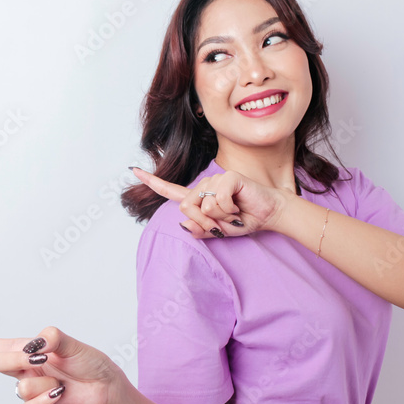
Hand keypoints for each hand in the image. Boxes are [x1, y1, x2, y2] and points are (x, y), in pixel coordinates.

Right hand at [0, 327, 122, 403]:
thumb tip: (36, 344)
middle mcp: (23, 370)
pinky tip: (60, 396)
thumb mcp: (72, 344)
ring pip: (19, 386)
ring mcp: (29, 391)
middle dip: (19, 359)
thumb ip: (53, 337)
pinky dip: (45, 400)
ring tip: (61, 382)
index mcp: (27, 350)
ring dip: (43, 382)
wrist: (106, 388)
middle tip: (43, 359)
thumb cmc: (90, 363)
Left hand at [131, 166, 293, 237]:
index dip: (152, 182)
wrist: (269, 214)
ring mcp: (216, 179)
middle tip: (223, 223)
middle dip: (204, 222)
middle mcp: (204, 186)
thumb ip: (200, 230)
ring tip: (234, 213)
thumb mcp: (218, 232)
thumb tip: (183, 225)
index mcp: (199, 198)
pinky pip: (217, 199)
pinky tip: (239, 206)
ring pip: (202, 205)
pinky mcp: (228, 177)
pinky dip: (229, 210)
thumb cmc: (244, 221)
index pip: (171, 190)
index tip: (134, 170)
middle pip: (186, 207)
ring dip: (219, 217)